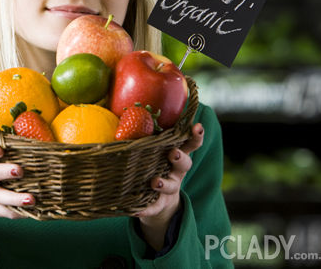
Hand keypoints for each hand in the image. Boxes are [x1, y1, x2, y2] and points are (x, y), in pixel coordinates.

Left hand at [133, 122, 204, 249]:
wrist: (157, 203)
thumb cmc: (153, 166)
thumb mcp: (152, 151)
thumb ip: (143, 133)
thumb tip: (123, 111)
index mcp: (176, 154)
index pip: (190, 143)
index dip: (196, 135)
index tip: (197, 126)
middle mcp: (176, 172)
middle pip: (185, 164)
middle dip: (180, 157)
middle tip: (172, 153)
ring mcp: (170, 189)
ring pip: (171, 186)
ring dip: (163, 183)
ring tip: (154, 182)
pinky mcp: (159, 205)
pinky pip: (153, 207)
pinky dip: (145, 209)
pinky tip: (136, 210)